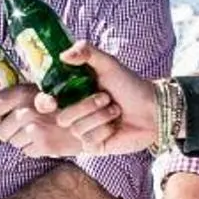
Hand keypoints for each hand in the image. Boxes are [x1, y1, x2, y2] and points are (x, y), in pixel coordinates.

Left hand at [0, 82, 85, 157]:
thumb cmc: (57, 102)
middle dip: (8, 131)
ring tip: (37, 130)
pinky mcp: (44, 145)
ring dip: (21, 140)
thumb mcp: (34, 92)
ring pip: (13, 143)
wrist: (88, 116)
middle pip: (1, 131)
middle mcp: (26, 110)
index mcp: (21, 92)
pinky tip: (45, 137)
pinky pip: (28, 152)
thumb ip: (10, 99)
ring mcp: (35, 129)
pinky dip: (34, 148)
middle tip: (22, 125)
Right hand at [42, 42, 158, 155]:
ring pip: (76, 130)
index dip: (45, 103)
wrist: (153, 109)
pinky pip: (88, 141)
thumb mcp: (108, 64)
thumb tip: (63, 55)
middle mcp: (75, 114)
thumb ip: (86, 52)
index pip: (45, 103)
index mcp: (72, 95)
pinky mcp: (95, 146)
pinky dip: (105, 131)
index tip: (52, 100)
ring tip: (116, 111)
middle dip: (87, 106)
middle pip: (62, 118)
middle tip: (107, 98)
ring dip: (101, 117)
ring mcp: (84, 132)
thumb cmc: (130, 85)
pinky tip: (115, 127)